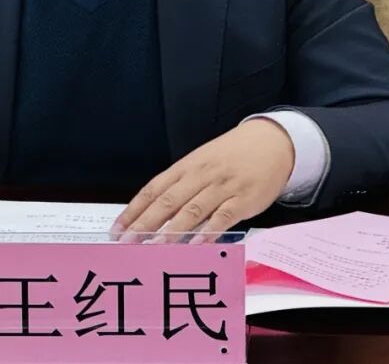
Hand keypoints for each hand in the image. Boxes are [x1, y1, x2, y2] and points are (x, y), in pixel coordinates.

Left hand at [112, 119, 295, 239]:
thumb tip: (156, 214)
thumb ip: (182, 186)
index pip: (153, 189)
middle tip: (127, 242)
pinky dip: (209, 232)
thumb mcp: (202, 163)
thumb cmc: (231, 155)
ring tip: (154, 246)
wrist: (271, 142)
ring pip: (192, 209)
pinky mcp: (243, 199)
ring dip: (172, 230)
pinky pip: (223, 218)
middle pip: (168, 201)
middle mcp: (200, 175)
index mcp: (186, 166)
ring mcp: (222, 187)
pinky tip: (196, 246)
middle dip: (145, 223)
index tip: (117, 229)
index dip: (134, 210)